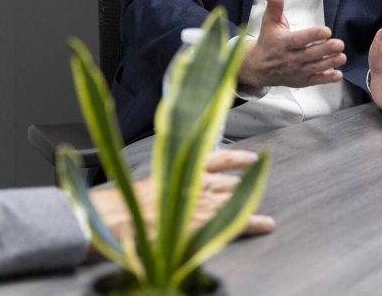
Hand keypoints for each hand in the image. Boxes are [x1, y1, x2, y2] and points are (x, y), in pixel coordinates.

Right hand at [88, 149, 274, 239]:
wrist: (115, 218)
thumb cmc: (125, 204)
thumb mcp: (149, 184)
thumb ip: (166, 181)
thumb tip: (174, 185)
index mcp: (183, 171)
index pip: (215, 159)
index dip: (235, 158)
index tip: (250, 157)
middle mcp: (195, 184)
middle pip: (227, 181)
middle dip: (242, 182)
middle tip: (258, 180)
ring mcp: (201, 204)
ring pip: (233, 198)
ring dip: (249, 199)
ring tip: (262, 200)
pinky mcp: (203, 224)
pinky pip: (233, 221)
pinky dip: (252, 223)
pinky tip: (266, 224)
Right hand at [237, 0, 346, 88]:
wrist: (258, 67)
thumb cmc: (267, 41)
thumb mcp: (269, 20)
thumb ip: (274, 3)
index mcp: (283, 42)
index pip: (299, 39)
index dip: (313, 35)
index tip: (326, 31)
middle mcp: (290, 58)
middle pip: (310, 54)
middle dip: (326, 49)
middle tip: (339, 44)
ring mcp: (296, 71)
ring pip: (315, 67)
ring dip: (330, 62)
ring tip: (342, 57)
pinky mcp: (301, 81)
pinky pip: (315, 80)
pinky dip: (326, 79)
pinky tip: (337, 74)